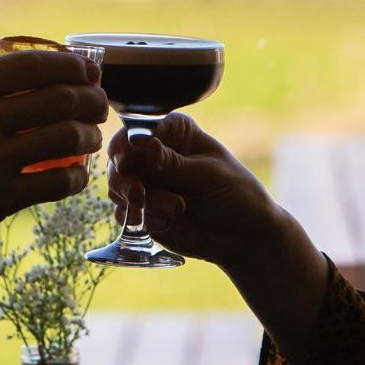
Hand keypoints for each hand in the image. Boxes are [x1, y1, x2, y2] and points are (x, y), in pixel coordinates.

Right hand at [0, 49, 107, 271]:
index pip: (32, 64)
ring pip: (66, 136)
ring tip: (91, 138)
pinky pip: (57, 183)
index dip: (70, 64)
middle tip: (98, 105)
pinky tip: (76, 179)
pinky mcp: (0, 197)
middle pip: (59, 97)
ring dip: (88, 137)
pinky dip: (76, 179)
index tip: (87, 68)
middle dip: (90, 98)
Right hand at [108, 112, 286, 268]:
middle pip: (120, 157)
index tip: (129, 162)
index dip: (128, 144)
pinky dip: (142, 220)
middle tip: (138, 193)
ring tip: (176, 209)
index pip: (140, 128)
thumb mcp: (207, 175)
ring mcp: (147, 182)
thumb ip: (172, 163)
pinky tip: (169, 223)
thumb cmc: (236, 193)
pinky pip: (125, 213)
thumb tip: (142, 142)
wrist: (244, 236)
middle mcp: (155, 155)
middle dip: (125, 178)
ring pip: (120, 186)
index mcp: (175, 133)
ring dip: (141, 202)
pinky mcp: (143, 210)